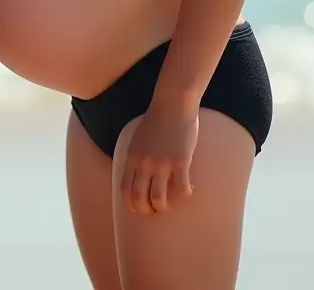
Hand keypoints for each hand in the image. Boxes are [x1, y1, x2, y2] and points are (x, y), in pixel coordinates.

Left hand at [121, 102, 197, 216]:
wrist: (172, 103)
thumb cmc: (156, 120)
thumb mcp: (136, 139)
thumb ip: (135, 157)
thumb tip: (135, 177)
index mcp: (131, 157)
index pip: (125, 190)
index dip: (131, 204)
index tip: (137, 209)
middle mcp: (144, 163)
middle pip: (140, 198)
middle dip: (146, 210)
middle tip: (154, 211)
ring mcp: (162, 163)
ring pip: (159, 199)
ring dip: (163, 207)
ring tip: (168, 204)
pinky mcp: (180, 162)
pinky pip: (182, 189)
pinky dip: (184, 195)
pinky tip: (187, 190)